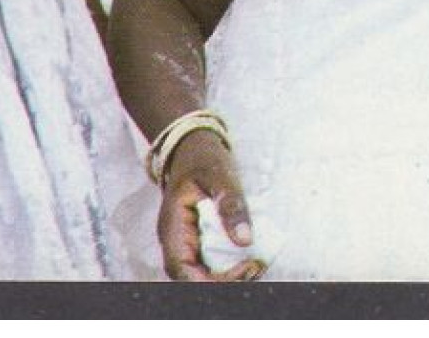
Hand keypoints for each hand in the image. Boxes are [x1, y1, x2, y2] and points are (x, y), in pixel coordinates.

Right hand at [157, 130, 264, 281]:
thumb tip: (244, 240)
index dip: (208, 280)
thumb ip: (231, 206)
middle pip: (191, 278)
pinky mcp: (199, 243)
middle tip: (255, 266)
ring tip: (256, 264)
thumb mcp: (220, 175)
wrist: (193, 148)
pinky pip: (212, 265)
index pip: (180, 268)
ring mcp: (186, 243)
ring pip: (202, 275)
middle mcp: (175, 240)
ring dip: (229, 277)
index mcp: (172, 226)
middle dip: (224, 281)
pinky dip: (231, 268)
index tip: (242, 269)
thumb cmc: (203, 159)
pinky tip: (251, 259)